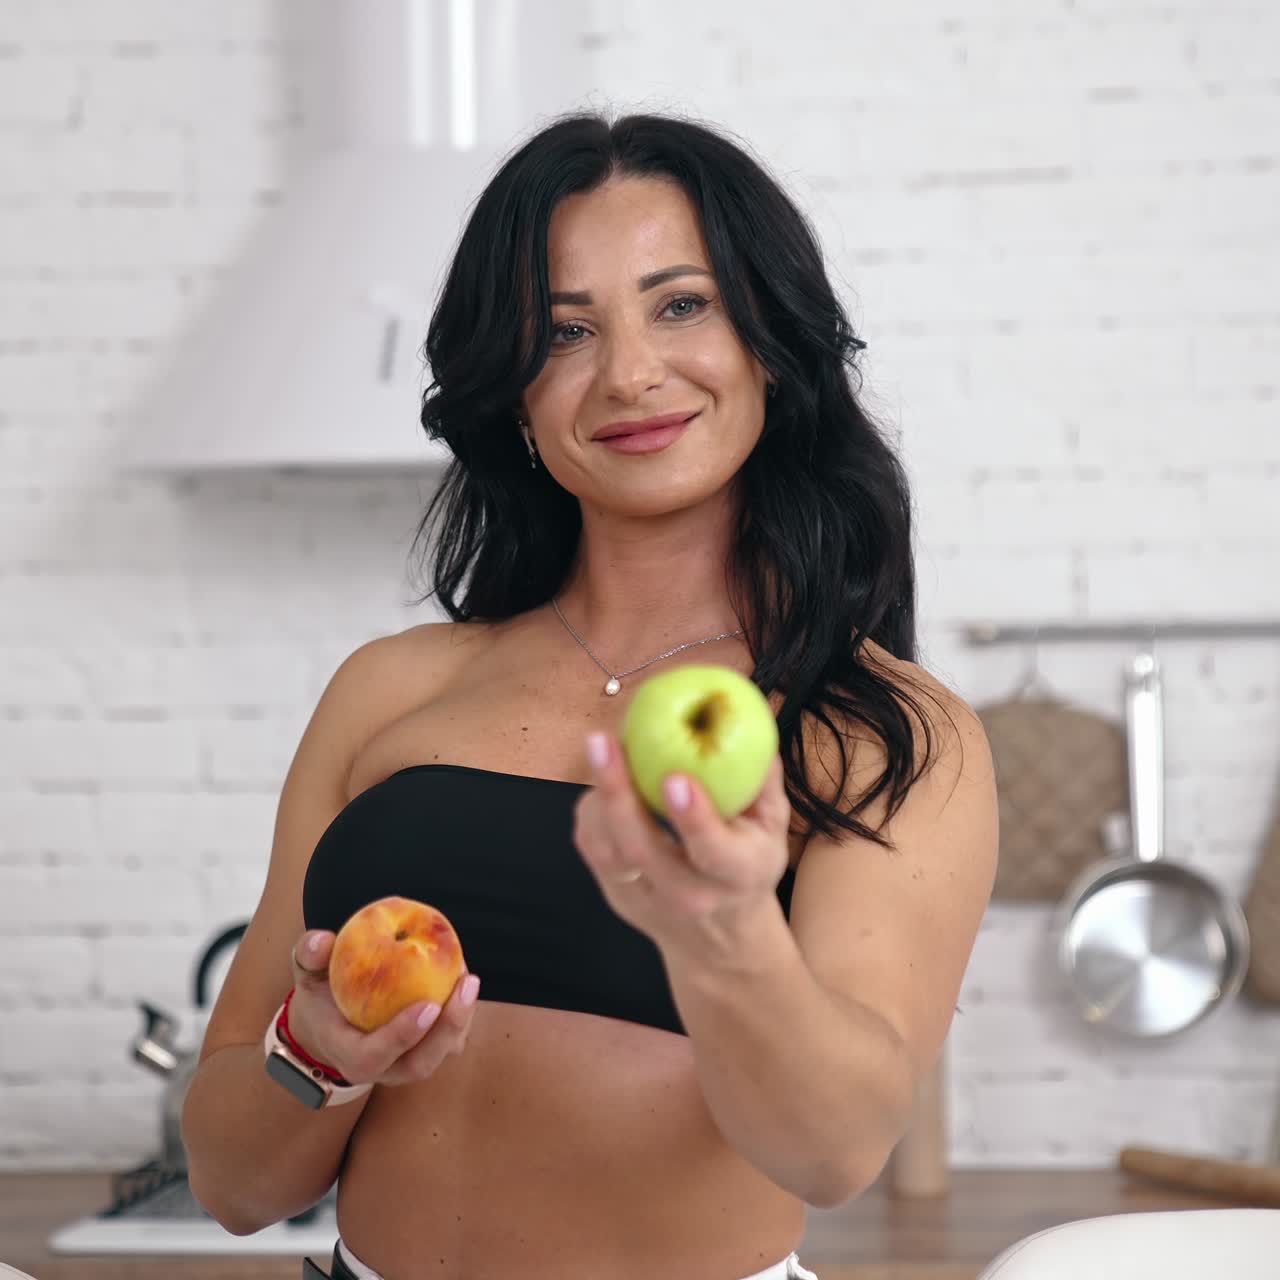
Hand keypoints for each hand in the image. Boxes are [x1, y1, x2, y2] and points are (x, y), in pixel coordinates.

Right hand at [283, 930, 478, 1086]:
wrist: (331, 1024)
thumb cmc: (321, 995)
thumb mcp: (307, 974)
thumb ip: (309, 954)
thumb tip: (323, 940)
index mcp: (348, 1055)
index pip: (373, 1056)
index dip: (401, 1036)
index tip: (427, 1005)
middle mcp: (381, 1069)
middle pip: (419, 1064)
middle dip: (448, 1028)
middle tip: (465, 983)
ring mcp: (406, 1065)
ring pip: (442, 1053)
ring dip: (461, 1019)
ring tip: (468, 978)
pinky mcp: (425, 1052)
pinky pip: (450, 1039)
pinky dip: (462, 1012)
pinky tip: (463, 976)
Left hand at [572, 731, 791, 951]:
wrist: (718, 938)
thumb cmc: (747, 862)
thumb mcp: (772, 825)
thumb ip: (762, 778)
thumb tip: (749, 719)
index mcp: (739, 874)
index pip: (715, 852)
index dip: (694, 818)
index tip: (675, 778)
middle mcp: (690, 895)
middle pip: (643, 850)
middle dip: (618, 793)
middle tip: (602, 742)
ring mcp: (647, 900)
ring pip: (608, 850)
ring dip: (599, 795)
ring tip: (601, 749)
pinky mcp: (616, 894)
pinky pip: (591, 848)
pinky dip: (591, 810)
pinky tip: (602, 782)